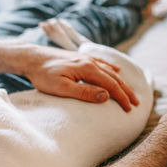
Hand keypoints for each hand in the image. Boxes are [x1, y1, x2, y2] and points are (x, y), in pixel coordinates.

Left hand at [24, 49, 138, 111]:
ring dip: (121, 82)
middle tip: (136, 104)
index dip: (121, 97)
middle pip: (114, 77)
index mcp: (87, 69)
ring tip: (129, 91)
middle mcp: (89, 61)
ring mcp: (85, 58)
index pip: (111, 85)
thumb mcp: (61, 88)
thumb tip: (106, 96)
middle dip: (126, 91)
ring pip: (109, 70)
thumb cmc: (43, 75)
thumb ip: (84, 92)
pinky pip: (101, 63)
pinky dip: (111, 69)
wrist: (31, 58)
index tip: (129, 109)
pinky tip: (115, 70)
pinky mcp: (79, 58)